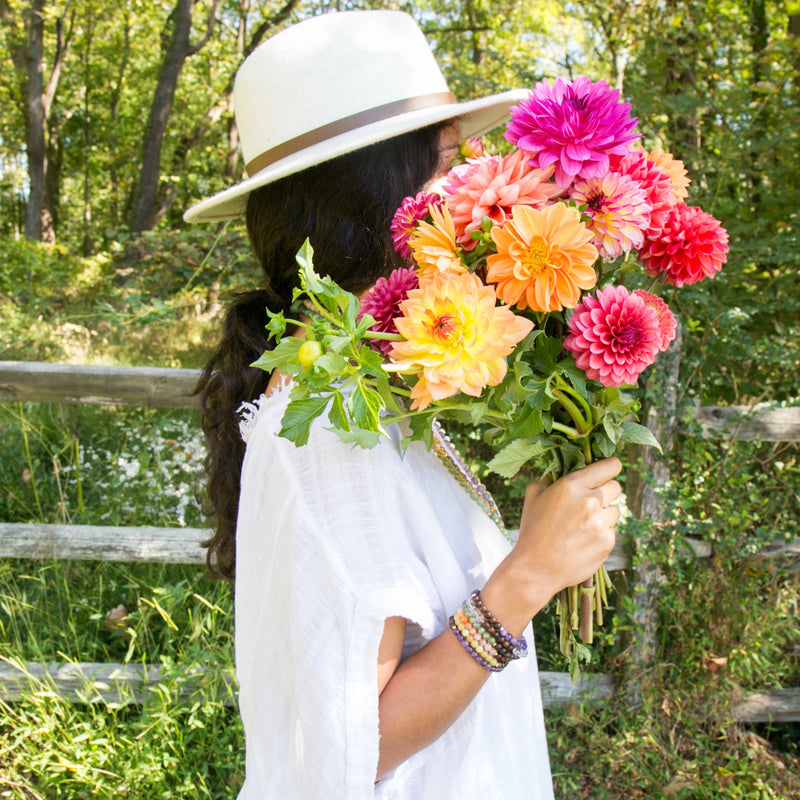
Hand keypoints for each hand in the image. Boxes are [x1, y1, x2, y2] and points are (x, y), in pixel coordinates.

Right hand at [484, 458, 622, 627]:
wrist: (536, 568)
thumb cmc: (532, 530)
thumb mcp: (533, 496)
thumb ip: (549, 479)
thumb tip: (560, 471)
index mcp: (572, 485)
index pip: (610, 467)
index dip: (610, 467)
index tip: (608, 471)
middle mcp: (590, 501)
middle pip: (616, 488)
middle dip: (605, 492)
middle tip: (590, 502)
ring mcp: (601, 523)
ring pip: (615, 511)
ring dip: (603, 515)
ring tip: (583, 526)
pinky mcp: (607, 543)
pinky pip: (611, 531)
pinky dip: (601, 534)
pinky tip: (583, 541)